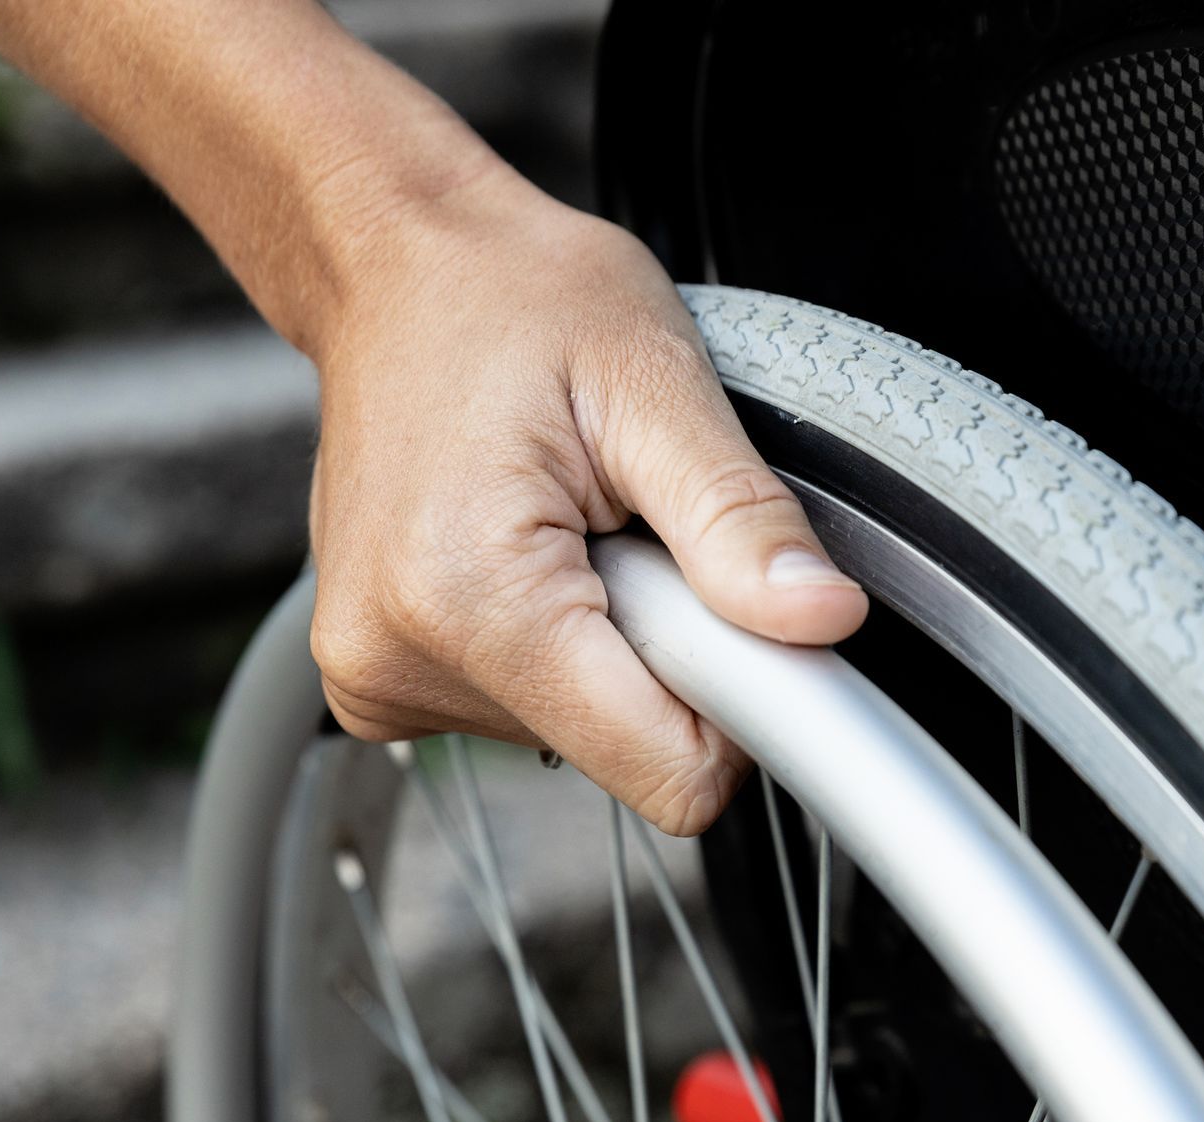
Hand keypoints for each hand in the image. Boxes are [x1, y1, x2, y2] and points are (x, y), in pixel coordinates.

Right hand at [306, 175, 867, 833]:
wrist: (393, 269)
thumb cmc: (507, 297)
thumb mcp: (652, 380)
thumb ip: (740, 518)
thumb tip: (822, 620)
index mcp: (467, 599)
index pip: (666, 769)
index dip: (744, 703)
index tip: (752, 620)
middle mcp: (401, 661)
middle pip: (631, 747)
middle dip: (671, 646)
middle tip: (636, 526)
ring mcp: (381, 678)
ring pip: (587, 729)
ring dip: (616, 633)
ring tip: (576, 518)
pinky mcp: (386, 676)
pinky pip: (535, 704)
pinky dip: (566, 634)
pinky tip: (534, 542)